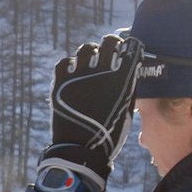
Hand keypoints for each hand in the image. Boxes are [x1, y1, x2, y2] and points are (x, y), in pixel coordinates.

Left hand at [41, 34, 142, 191]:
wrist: (81, 150)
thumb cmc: (108, 134)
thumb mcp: (126, 110)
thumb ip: (127, 87)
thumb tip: (127, 71)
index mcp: (123, 77)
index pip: (131, 47)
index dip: (130, 47)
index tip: (127, 50)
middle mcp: (102, 70)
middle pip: (109, 41)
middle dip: (112, 44)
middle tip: (110, 51)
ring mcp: (79, 74)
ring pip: (86, 49)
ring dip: (90, 53)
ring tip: (89, 63)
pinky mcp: (61, 81)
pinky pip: (64, 62)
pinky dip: (70, 65)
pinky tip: (73, 73)